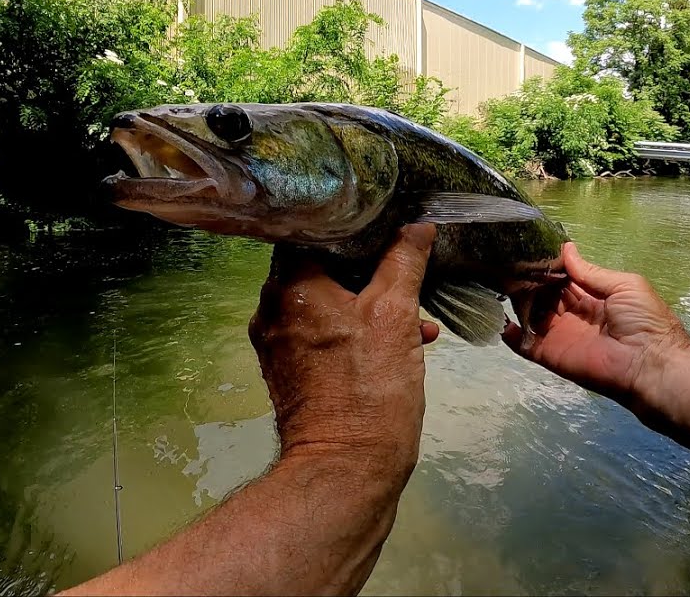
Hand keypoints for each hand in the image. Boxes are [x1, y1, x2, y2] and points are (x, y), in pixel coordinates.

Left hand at [249, 224, 438, 474]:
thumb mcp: (396, 316)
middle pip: (320, 267)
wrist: (346, 469)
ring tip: (416, 317)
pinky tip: (403, 343)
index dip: (351, 224)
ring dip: (369, 304)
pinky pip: (323, 334)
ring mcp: (278, 343)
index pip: (312, 231)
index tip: (384, 221)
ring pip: (327, 303)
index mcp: (289, 286)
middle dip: (367, 270)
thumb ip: (404, 262)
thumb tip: (416, 225)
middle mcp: (272, 309)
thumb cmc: (369, 388)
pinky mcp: (290, 370)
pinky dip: (356, 332)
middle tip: (406, 268)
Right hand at [501, 242, 689, 404]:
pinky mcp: (549, 354)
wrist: (647, 363)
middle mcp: (572, 314)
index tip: (528, 250)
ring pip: (531, 314)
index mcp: (591, 297)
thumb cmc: (643, 320)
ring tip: (498, 281)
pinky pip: (524, 344)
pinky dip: (509, 333)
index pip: (563, 278)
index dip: (548, 266)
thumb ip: (590, 271)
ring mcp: (558, 334)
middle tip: (507, 262)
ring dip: (516, 300)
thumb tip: (566, 248)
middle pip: (543, 295)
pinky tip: (498, 317)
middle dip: (528, 280)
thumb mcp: (624, 285)